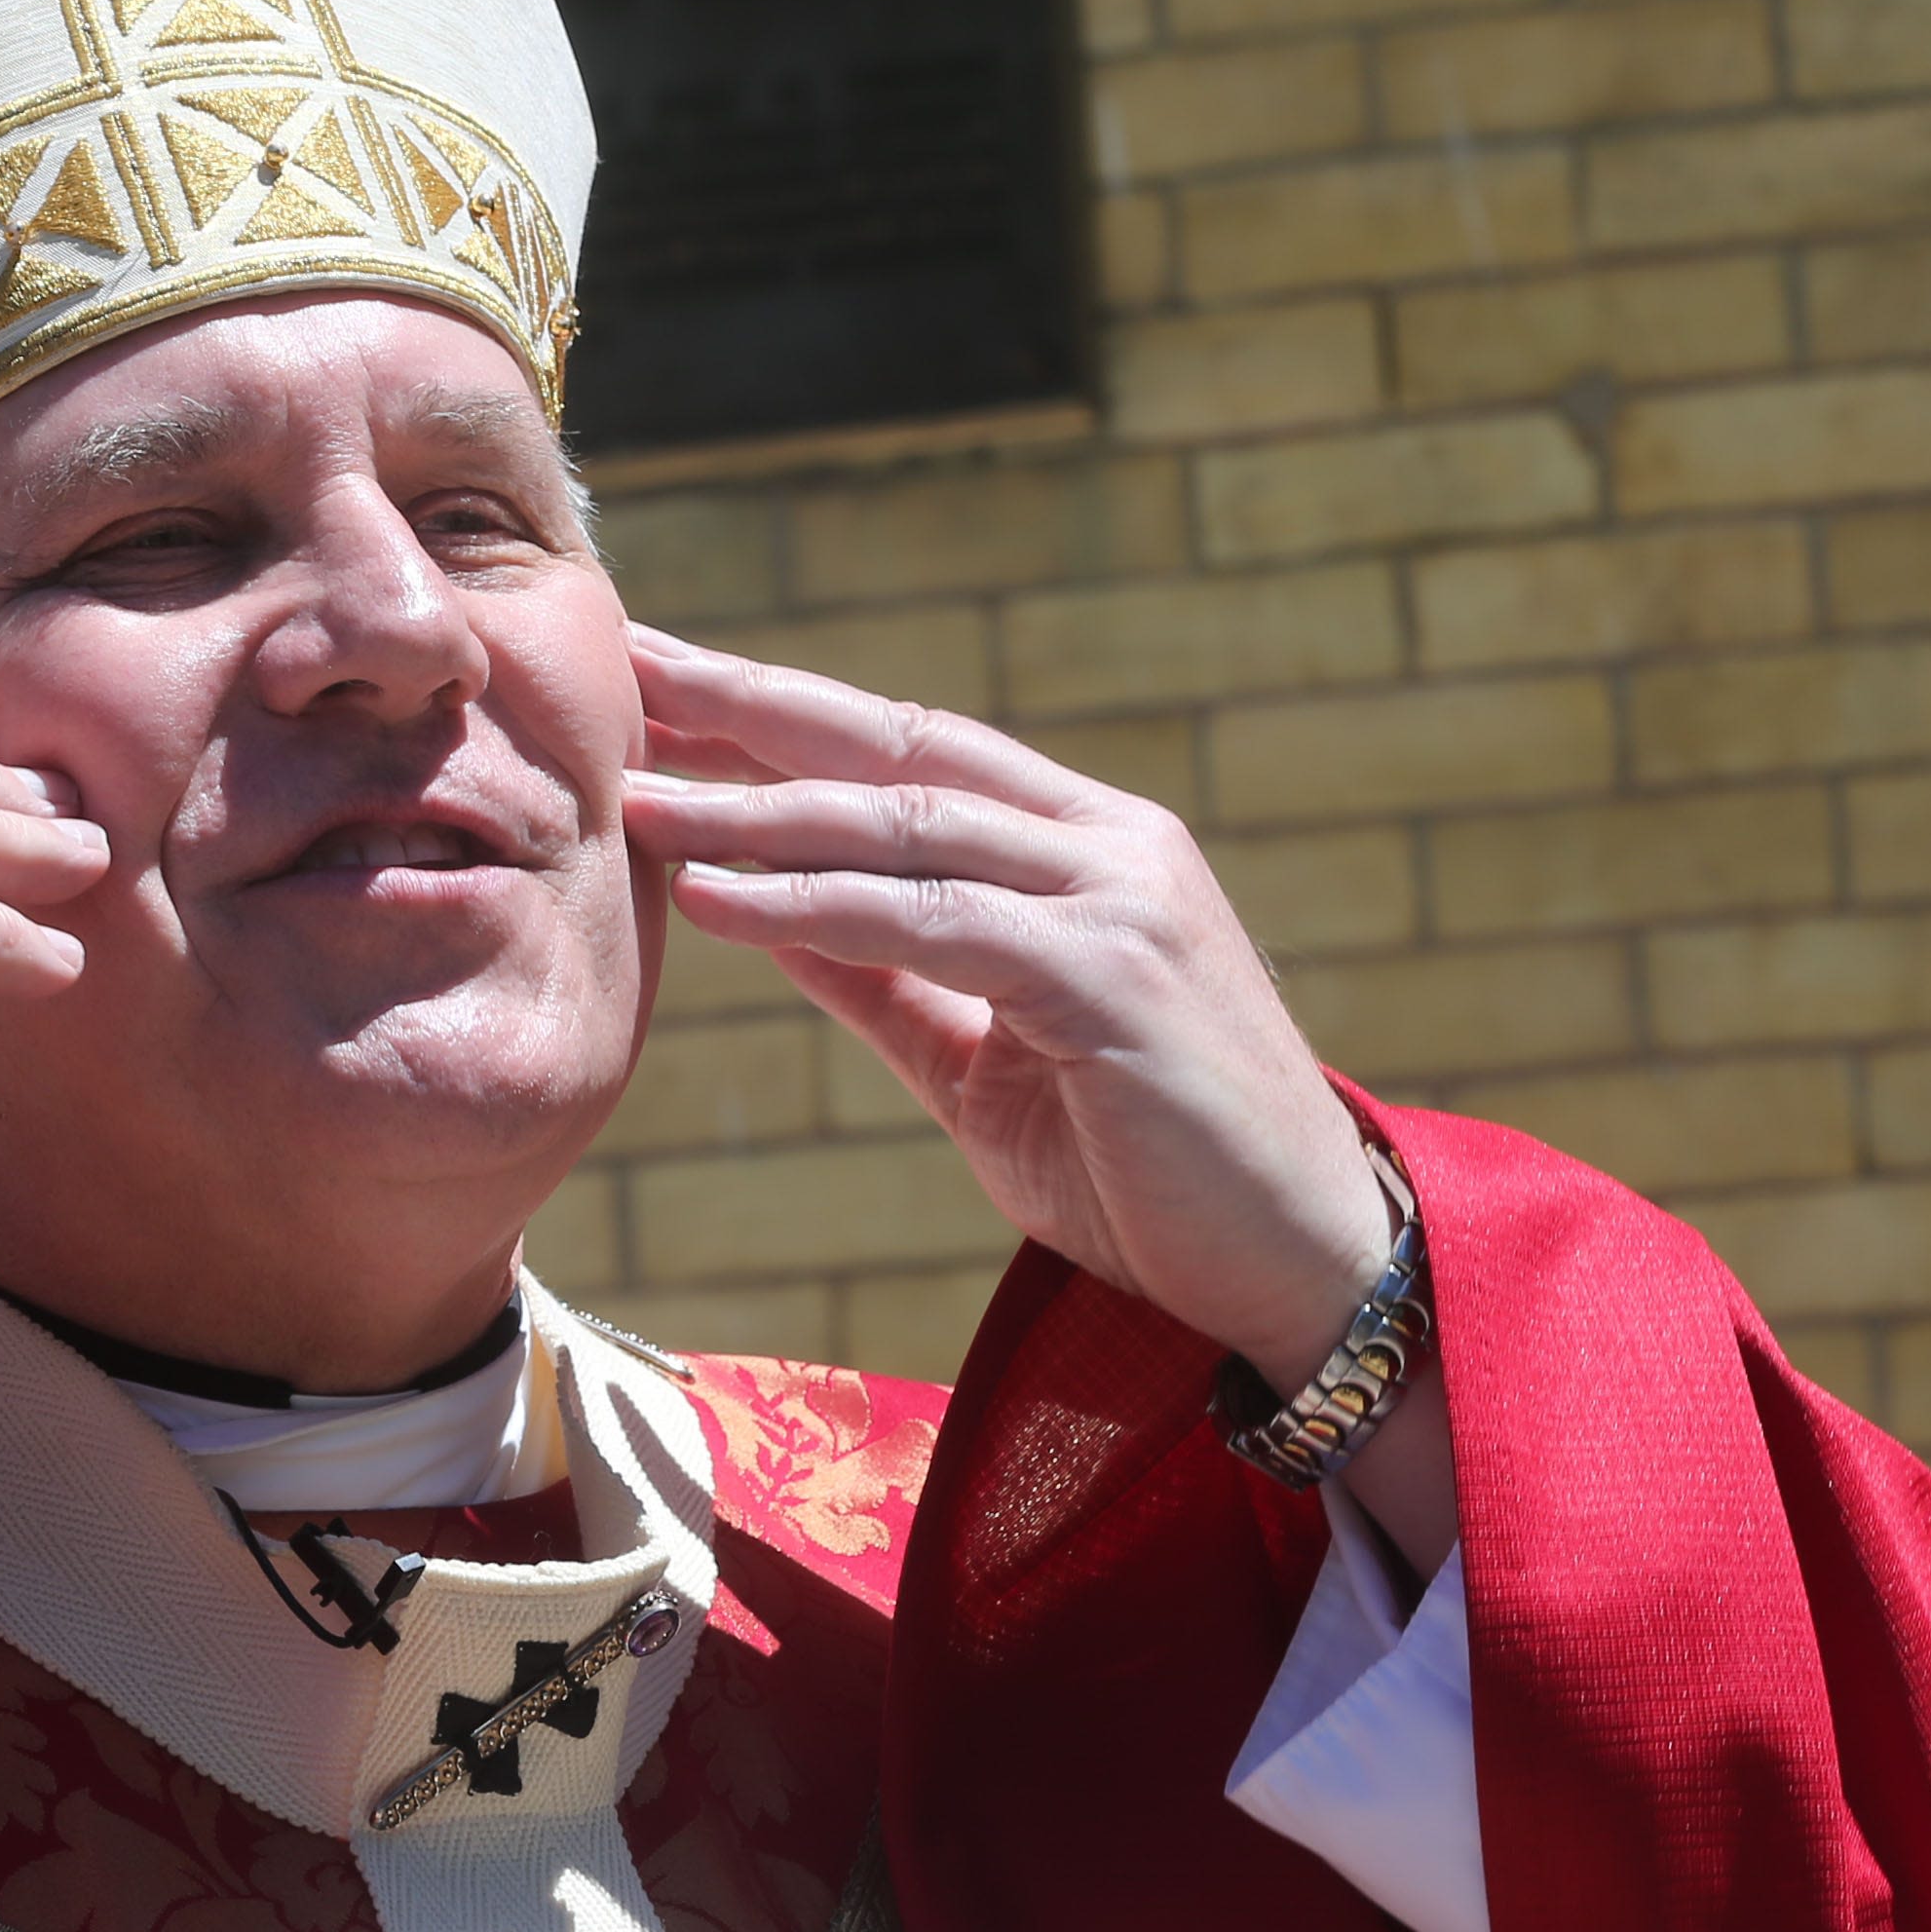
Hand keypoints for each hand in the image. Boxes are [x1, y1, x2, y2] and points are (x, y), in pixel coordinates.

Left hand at [621, 627, 1453, 1565]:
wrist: (1299, 1270)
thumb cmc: (1149, 1171)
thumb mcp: (985, 1058)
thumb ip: (886, 977)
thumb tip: (758, 909)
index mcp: (1088, 847)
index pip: (911, 750)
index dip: (784, 715)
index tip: (665, 686)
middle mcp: (1111, 845)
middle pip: (899, 747)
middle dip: (755, 705)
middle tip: (631, 662)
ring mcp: (1120, 902)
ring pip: (905, 827)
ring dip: (758, 811)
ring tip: (635, 798)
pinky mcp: (1113, 980)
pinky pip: (931, 925)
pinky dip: (814, 907)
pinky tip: (718, 899)